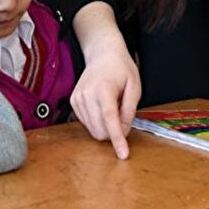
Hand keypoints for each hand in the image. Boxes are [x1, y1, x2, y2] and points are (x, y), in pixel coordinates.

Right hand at [69, 35, 139, 159]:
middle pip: (100, 130)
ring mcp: (77, 98)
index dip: (117, 139)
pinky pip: (87, 123)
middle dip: (114, 132)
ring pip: (93, 130)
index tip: (123, 154)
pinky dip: (98, 121)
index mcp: (103, 89)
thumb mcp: (134, 86)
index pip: (110, 119)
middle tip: (123, 116)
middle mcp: (87, 94)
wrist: (102, 54)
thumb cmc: (121, 68)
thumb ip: (129, 110)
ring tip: (112, 106)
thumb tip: (124, 130)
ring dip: (105, 126)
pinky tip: (102, 106)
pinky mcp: (74, 102)